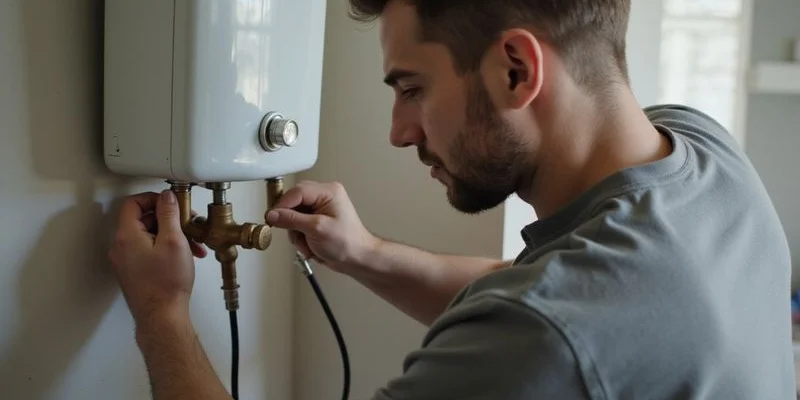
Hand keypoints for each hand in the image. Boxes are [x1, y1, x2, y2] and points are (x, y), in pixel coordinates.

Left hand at [109, 190, 206, 327]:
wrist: (162, 316)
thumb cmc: (167, 284)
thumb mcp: (174, 240)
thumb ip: (169, 214)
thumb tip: (167, 197)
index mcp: (127, 236)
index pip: (132, 203)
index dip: (152, 198)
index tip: (170, 202)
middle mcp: (121, 248)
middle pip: (142, 220)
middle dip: (168, 219)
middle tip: (186, 223)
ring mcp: (125, 261)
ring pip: (148, 236)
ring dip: (170, 235)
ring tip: (191, 244)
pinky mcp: (133, 272)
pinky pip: (147, 251)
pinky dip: (165, 248)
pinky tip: (183, 257)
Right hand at [265, 181, 378, 272]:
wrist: (357, 259)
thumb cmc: (347, 243)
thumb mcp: (316, 229)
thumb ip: (292, 220)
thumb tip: (272, 214)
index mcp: (328, 192)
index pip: (297, 192)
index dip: (282, 205)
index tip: (272, 218)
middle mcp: (324, 196)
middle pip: (293, 203)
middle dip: (292, 222)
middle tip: (296, 234)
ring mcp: (320, 209)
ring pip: (293, 216)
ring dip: (297, 234)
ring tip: (308, 244)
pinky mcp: (316, 220)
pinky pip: (298, 225)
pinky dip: (300, 238)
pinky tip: (310, 246)